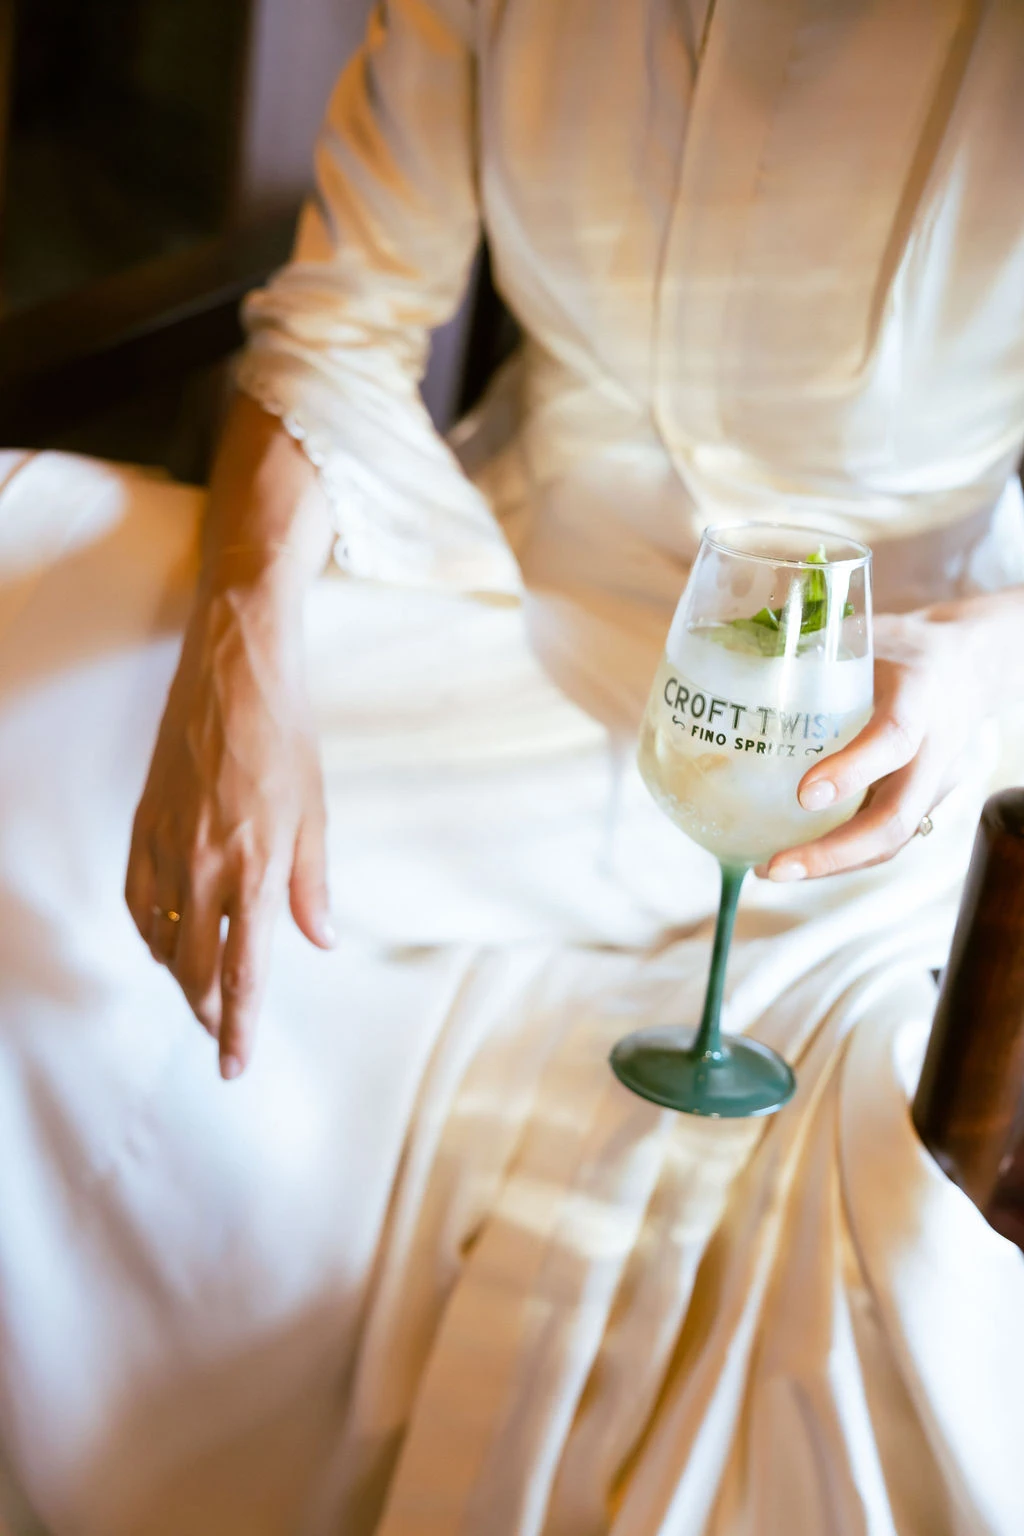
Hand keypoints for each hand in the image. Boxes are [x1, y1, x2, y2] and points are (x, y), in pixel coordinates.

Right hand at [126, 568, 334, 1077]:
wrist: (235, 671)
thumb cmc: (286, 738)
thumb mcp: (315, 815)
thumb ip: (312, 886)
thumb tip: (318, 940)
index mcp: (256, 869)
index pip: (244, 974)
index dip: (240, 1029)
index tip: (237, 1066)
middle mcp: (204, 867)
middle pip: (195, 972)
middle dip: (210, 1014)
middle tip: (225, 1037)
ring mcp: (166, 847)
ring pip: (162, 942)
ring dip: (183, 978)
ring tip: (204, 996)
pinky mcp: (143, 825)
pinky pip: (139, 902)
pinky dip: (152, 934)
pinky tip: (167, 943)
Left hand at [763, 595, 1019, 881]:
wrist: (974, 666)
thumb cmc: (904, 648)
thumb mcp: (867, 636)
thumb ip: (811, 649)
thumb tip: (731, 651)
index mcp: (919, 697)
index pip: (894, 738)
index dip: (853, 770)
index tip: (805, 795)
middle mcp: (933, 750)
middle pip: (896, 819)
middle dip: (834, 852)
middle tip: (774, 866)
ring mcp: (934, 785)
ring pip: (892, 840)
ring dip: (832, 865)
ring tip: (772, 870)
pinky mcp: (925, 804)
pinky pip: (886, 839)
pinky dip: (841, 856)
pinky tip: (795, 860)